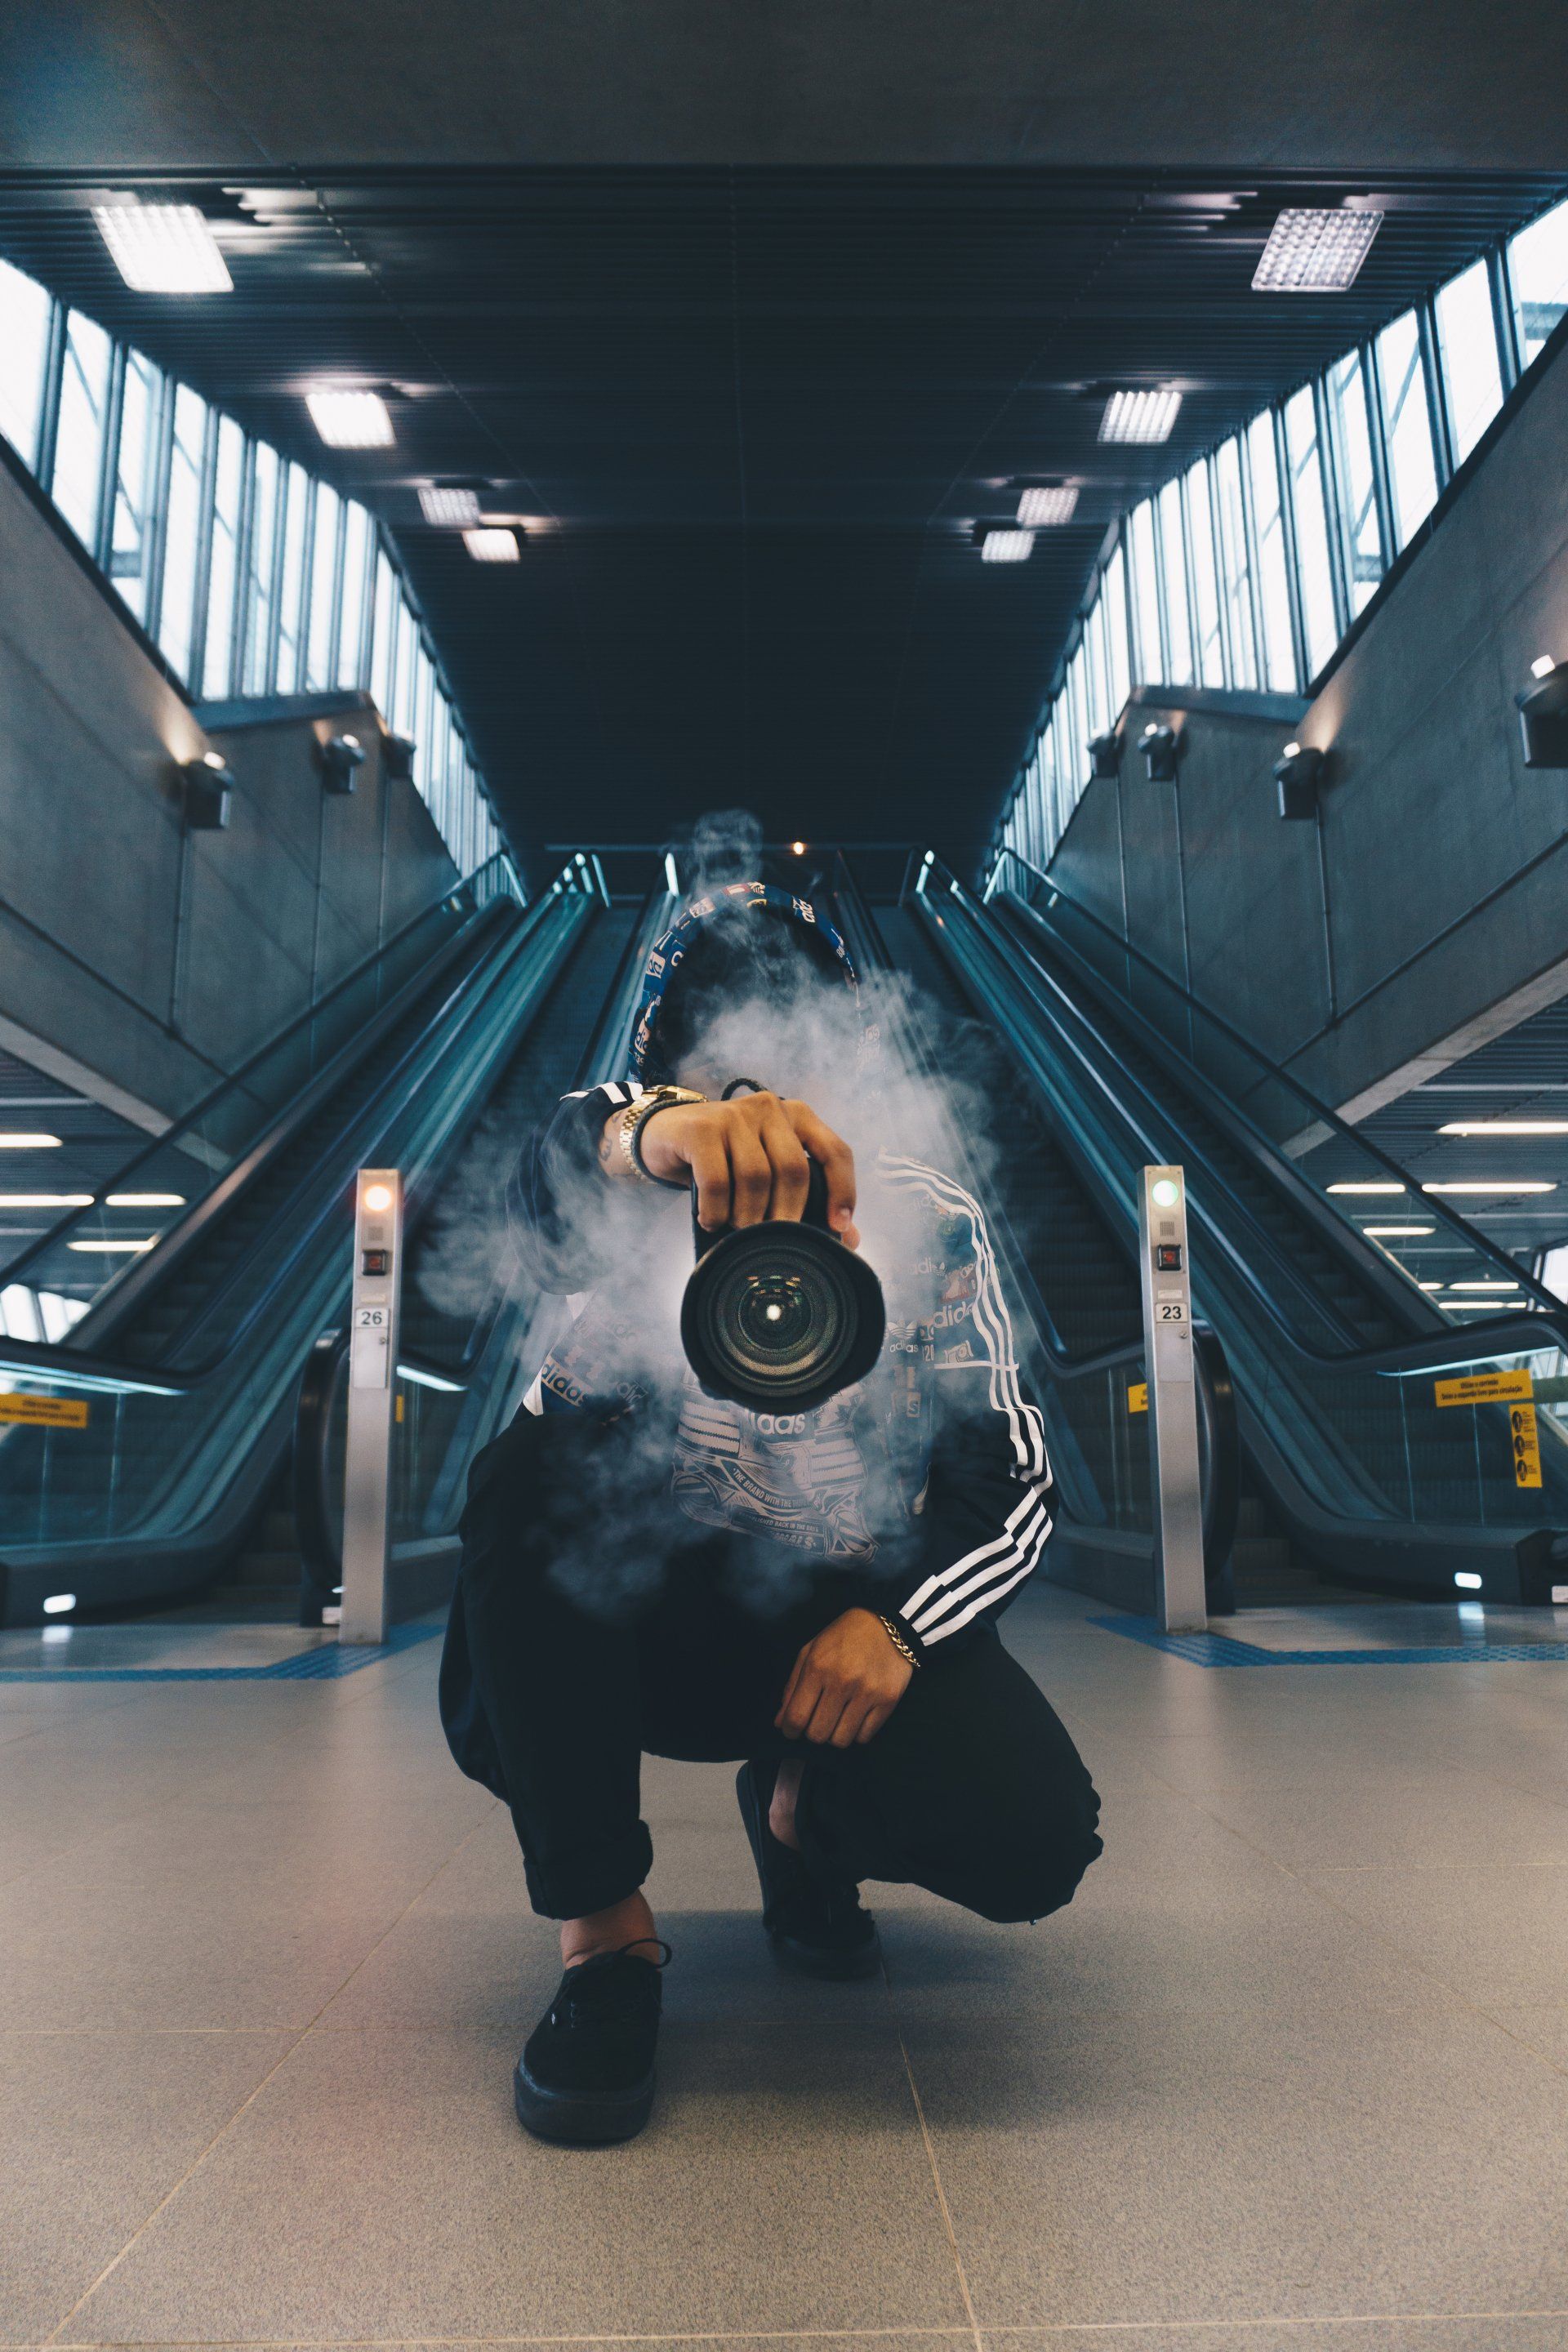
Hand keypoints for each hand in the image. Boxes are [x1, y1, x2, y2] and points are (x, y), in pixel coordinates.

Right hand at [618, 1091, 858, 1244]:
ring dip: (747, 1216)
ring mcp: (734, 1114)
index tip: (838, 1227)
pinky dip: (716, 1210)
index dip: (842, 1191)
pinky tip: (711, 1220)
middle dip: (787, 1215)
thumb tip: (848, 1238)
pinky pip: (717, 1181)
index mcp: (797, 1116)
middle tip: (772, 1241)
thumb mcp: (767, 1171)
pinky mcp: (701, 1129)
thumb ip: (807, 1197)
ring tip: (737, 1230)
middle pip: (794, 1169)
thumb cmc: (725, 1158)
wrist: (665, 1135)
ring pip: (756, 1177)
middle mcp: (770, 1108)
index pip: (834, 1151)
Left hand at [775, 1608, 913, 1746]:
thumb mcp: (810, 1652)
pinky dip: (856, 1732)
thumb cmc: (843, 1637)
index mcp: (818, 1667)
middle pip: (818, 1734)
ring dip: (834, 1734)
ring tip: (837, 1718)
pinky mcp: (888, 1700)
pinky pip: (864, 1736)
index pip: (797, 1717)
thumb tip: (781, 1722)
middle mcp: (842, 1681)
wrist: (886, 1623)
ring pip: (841, 1740)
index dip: (789, 1730)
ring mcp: (868, 1692)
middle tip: (816, 1720)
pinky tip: (855, 1715)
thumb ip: (792, 1687)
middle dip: (812, 1732)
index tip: (792, 1730)